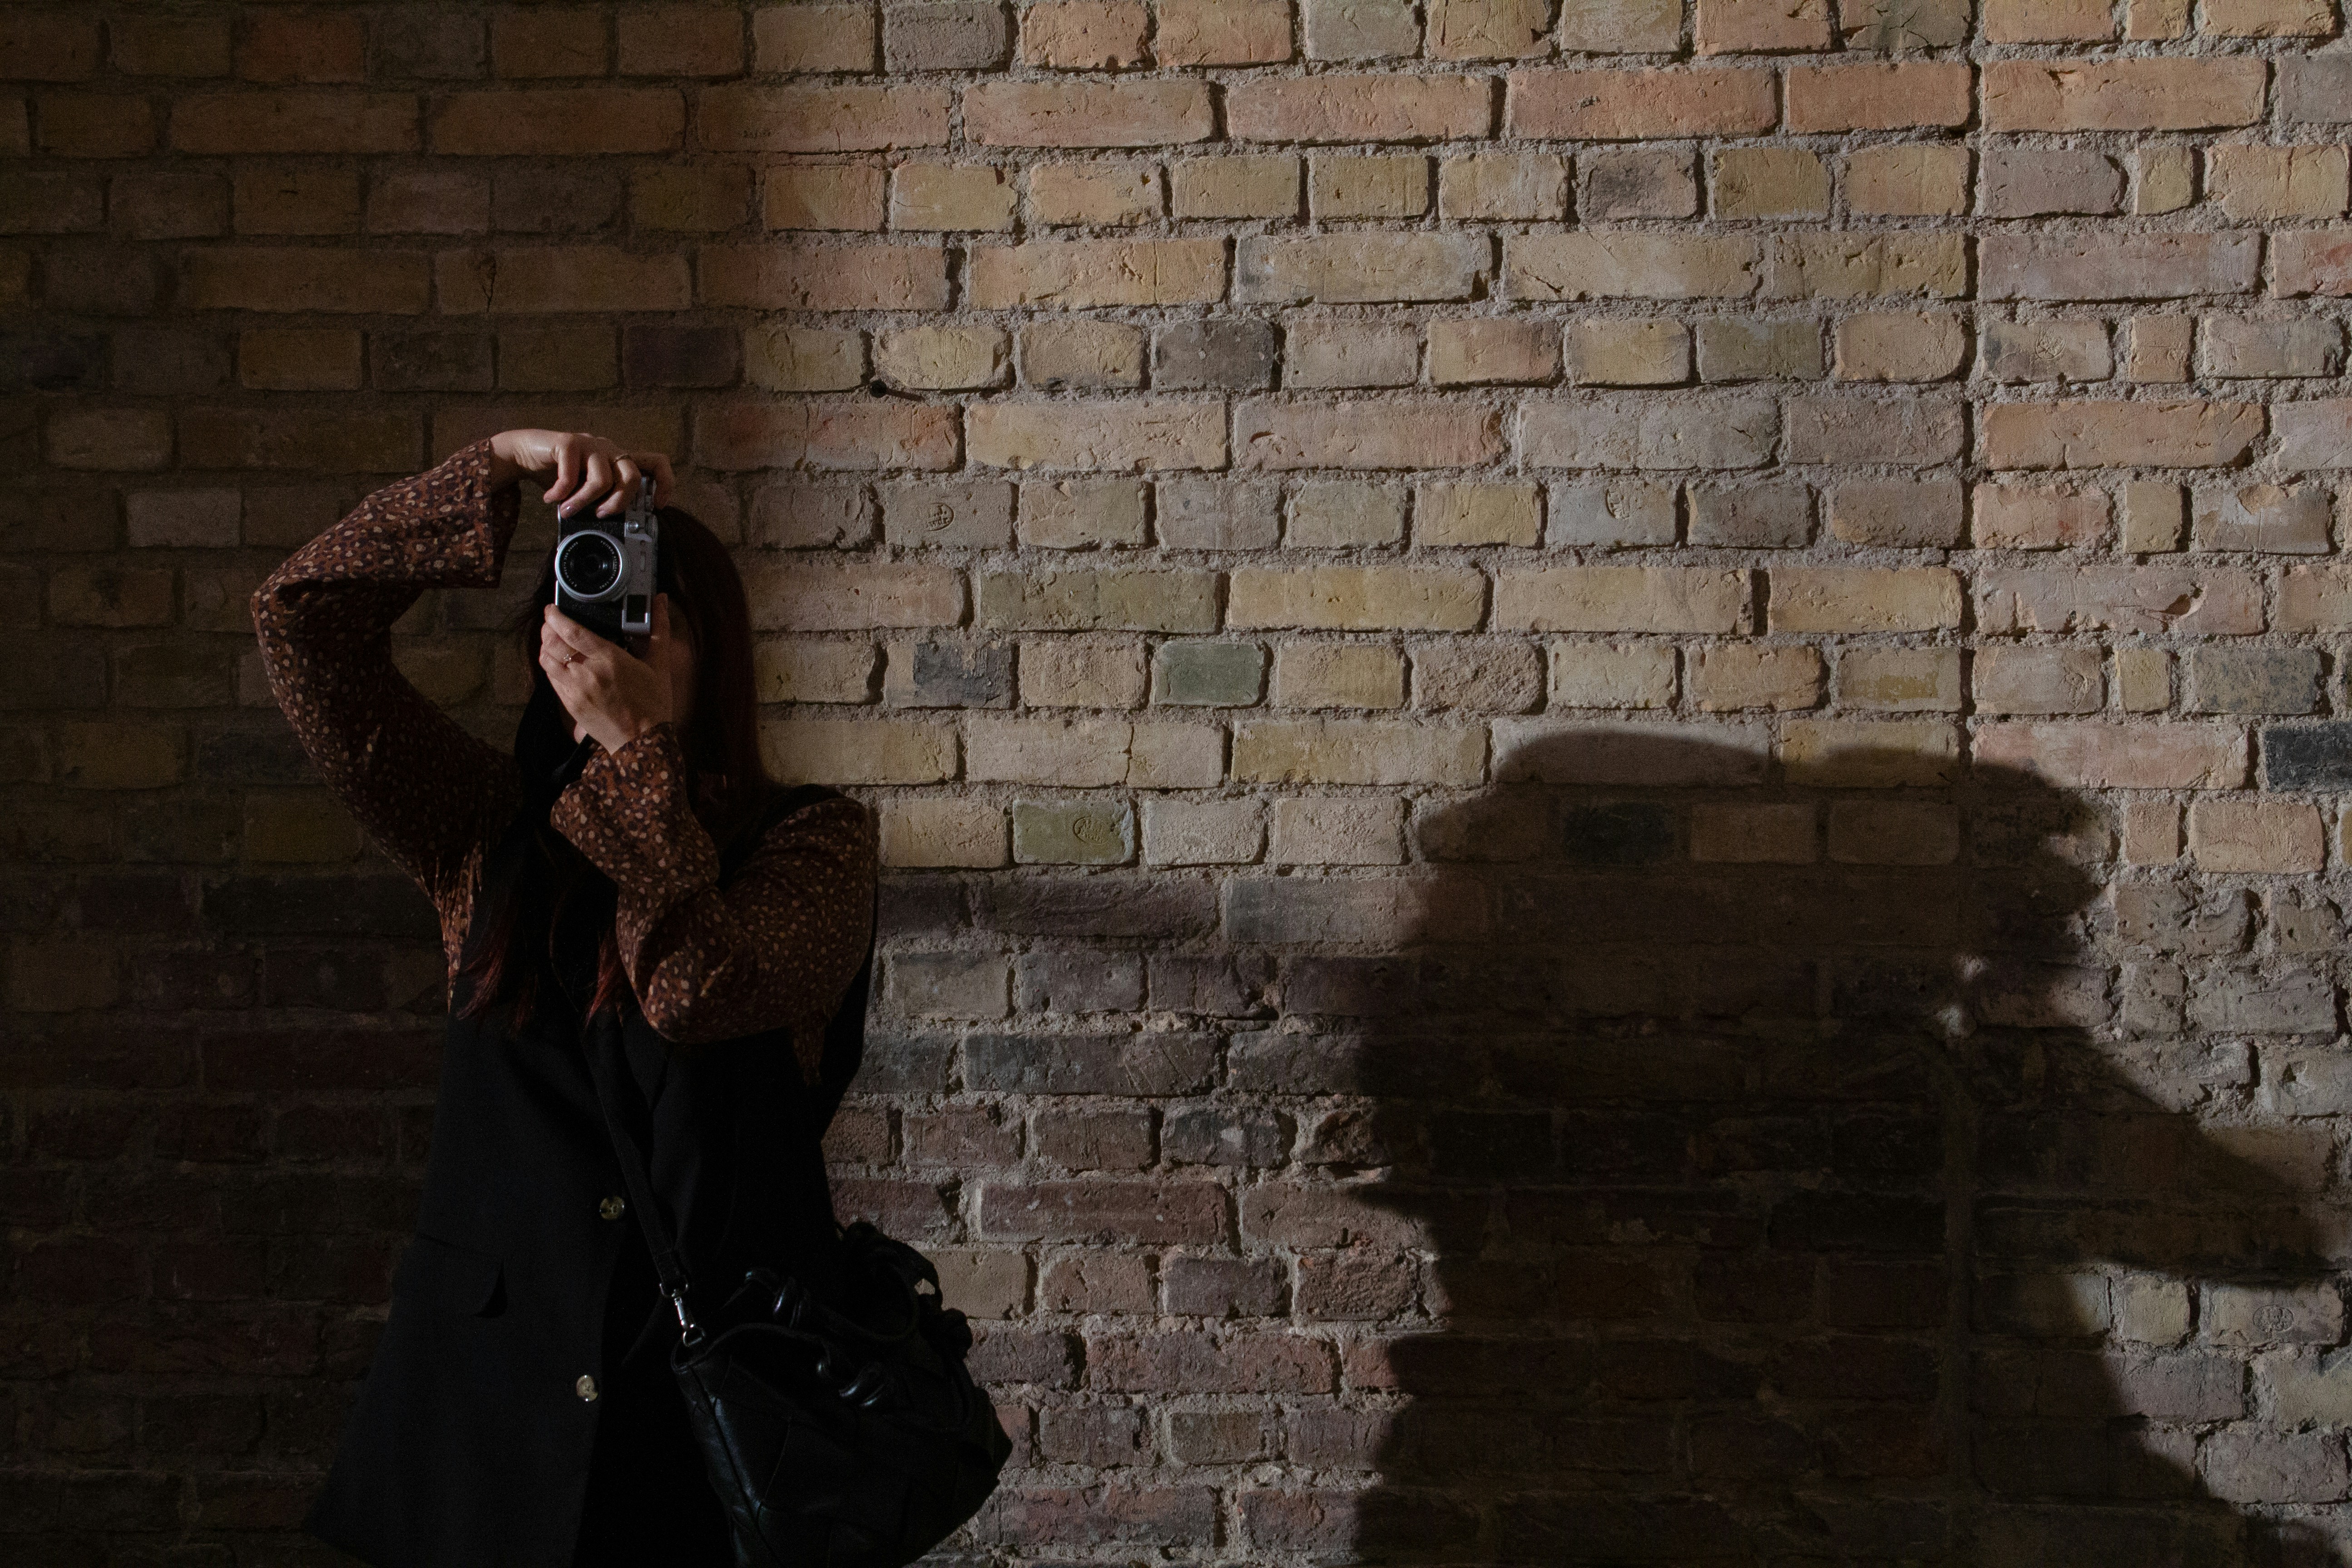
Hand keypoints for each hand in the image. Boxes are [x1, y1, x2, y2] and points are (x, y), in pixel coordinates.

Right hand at [487, 429, 674, 518]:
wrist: (525, 454)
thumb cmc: (559, 475)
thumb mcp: (585, 490)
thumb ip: (601, 500)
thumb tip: (613, 527)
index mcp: (618, 460)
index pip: (656, 463)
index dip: (665, 484)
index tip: (656, 506)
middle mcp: (609, 449)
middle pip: (631, 477)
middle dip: (617, 503)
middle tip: (600, 515)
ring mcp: (590, 444)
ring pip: (601, 480)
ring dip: (582, 502)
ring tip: (566, 510)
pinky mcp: (568, 442)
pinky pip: (571, 475)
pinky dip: (560, 493)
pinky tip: (551, 498)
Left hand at [539, 593, 678, 752]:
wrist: (642, 742)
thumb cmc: (653, 703)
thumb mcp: (659, 664)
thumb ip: (658, 628)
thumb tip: (661, 599)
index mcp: (609, 659)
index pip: (572, 631)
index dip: (556, 616)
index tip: (551, 608)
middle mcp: (587, 673)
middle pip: (553, 643)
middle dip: (548, 629)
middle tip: (551, 621)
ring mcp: (575, 690)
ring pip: (546, 660)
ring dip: (545, 646)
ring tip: (551, 638)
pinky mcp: (570, 704)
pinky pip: (551, 679)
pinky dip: (550, 665)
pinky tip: (557, 661)